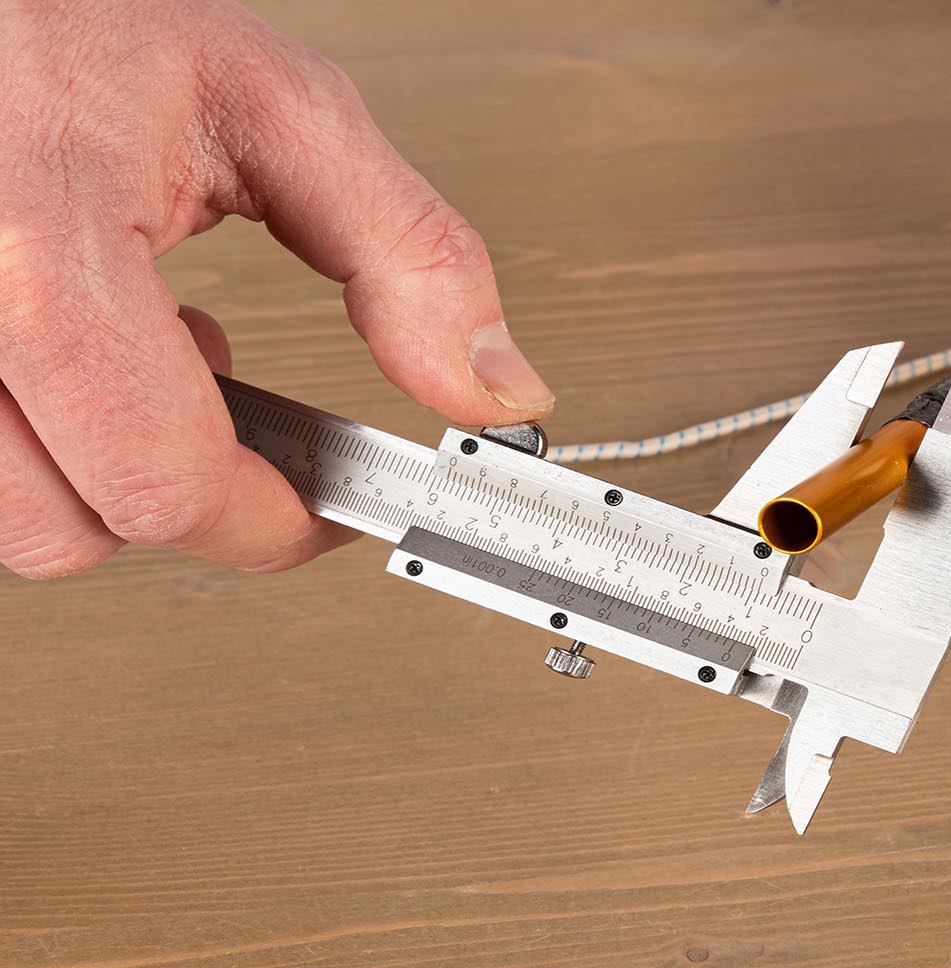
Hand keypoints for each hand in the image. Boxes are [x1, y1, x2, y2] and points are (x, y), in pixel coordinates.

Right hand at [0, 0, 553, 579]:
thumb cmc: (95, 17)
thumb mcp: (285, 109)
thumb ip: (408, 252)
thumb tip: (492, 385)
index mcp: (43, 244)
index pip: (163, 478)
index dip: (272, 519)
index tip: (330, 502)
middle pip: (71, 529)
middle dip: (187, 493)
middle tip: (241, 404)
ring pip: (9, 517)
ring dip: (101, 469)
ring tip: (155, 353)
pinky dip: (40, 437)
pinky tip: (86, 350)